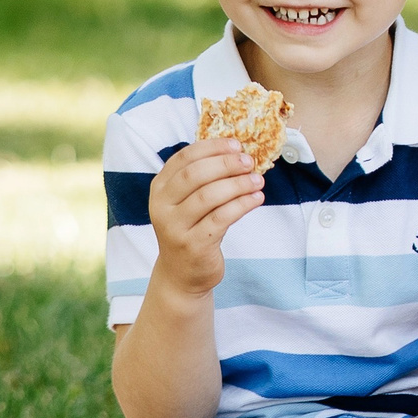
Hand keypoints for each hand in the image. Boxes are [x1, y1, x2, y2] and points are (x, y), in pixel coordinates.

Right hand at [146, 138, 262, 297]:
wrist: (181, 274)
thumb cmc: (191, 229)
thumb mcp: (187, 201)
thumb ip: (203, 178)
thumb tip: (238, 152)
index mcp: (160, 188)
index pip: (183, 158)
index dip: (211, 148)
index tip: (236, 144)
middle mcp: (161, 206)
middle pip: (195, 175)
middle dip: (225, 164)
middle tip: (249, 161)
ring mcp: (175, 227)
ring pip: (208, 196)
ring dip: (237, 185)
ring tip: (258, 180)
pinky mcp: (193, 245)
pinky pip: (221, 219)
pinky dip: (242, 205)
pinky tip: (257, 199)